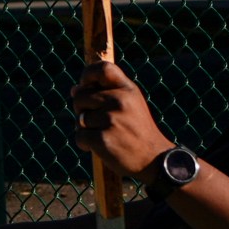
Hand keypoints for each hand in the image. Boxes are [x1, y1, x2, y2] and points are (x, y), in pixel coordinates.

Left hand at [70, 62, 173, 183]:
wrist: (154, 160)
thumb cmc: (138, 132)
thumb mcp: (130, 105)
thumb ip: (105, 94)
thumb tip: (74, 89)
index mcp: (128, 90)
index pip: (103, 68)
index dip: (88, 74)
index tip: (85, 85)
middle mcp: (120, 101)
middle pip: (81, 95)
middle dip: (81, 109)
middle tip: (96, 121)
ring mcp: (112, 119)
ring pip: (79, 118)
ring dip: (84, 129)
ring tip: (102, 135)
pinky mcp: (103, 139)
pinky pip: (79, 136)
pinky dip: (84, 144)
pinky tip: (99, 148)